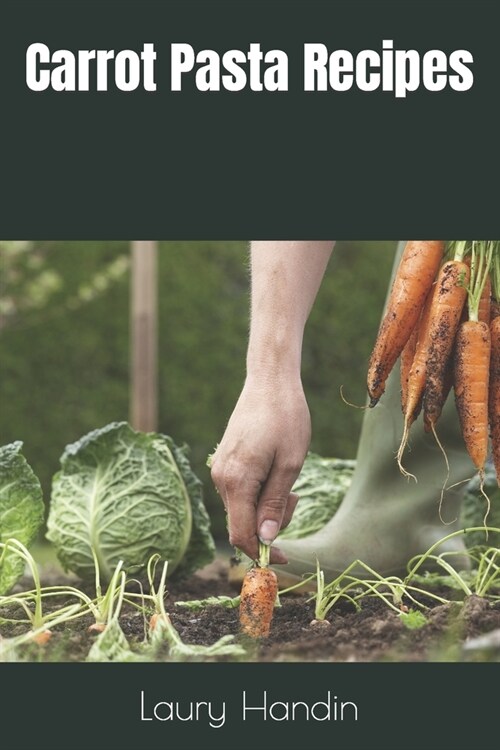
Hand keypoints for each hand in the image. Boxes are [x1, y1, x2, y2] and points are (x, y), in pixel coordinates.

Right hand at [210, 376, 310, 562]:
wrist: (269, 381)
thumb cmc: (285, 419)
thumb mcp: (290, 465)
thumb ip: (275, 504)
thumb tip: (266, 540)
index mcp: (236, 481)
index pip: (241, 535)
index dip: (262, 552)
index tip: (285, 558)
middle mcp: (221, 478)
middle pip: (242, 523)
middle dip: (271, 522)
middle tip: (296, 496)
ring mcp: (220, 469)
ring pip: (241, 508)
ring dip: (267, 505)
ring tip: (289, 479)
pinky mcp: (224, 461)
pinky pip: (239, 491)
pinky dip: (259, 492)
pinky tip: (275, 472)